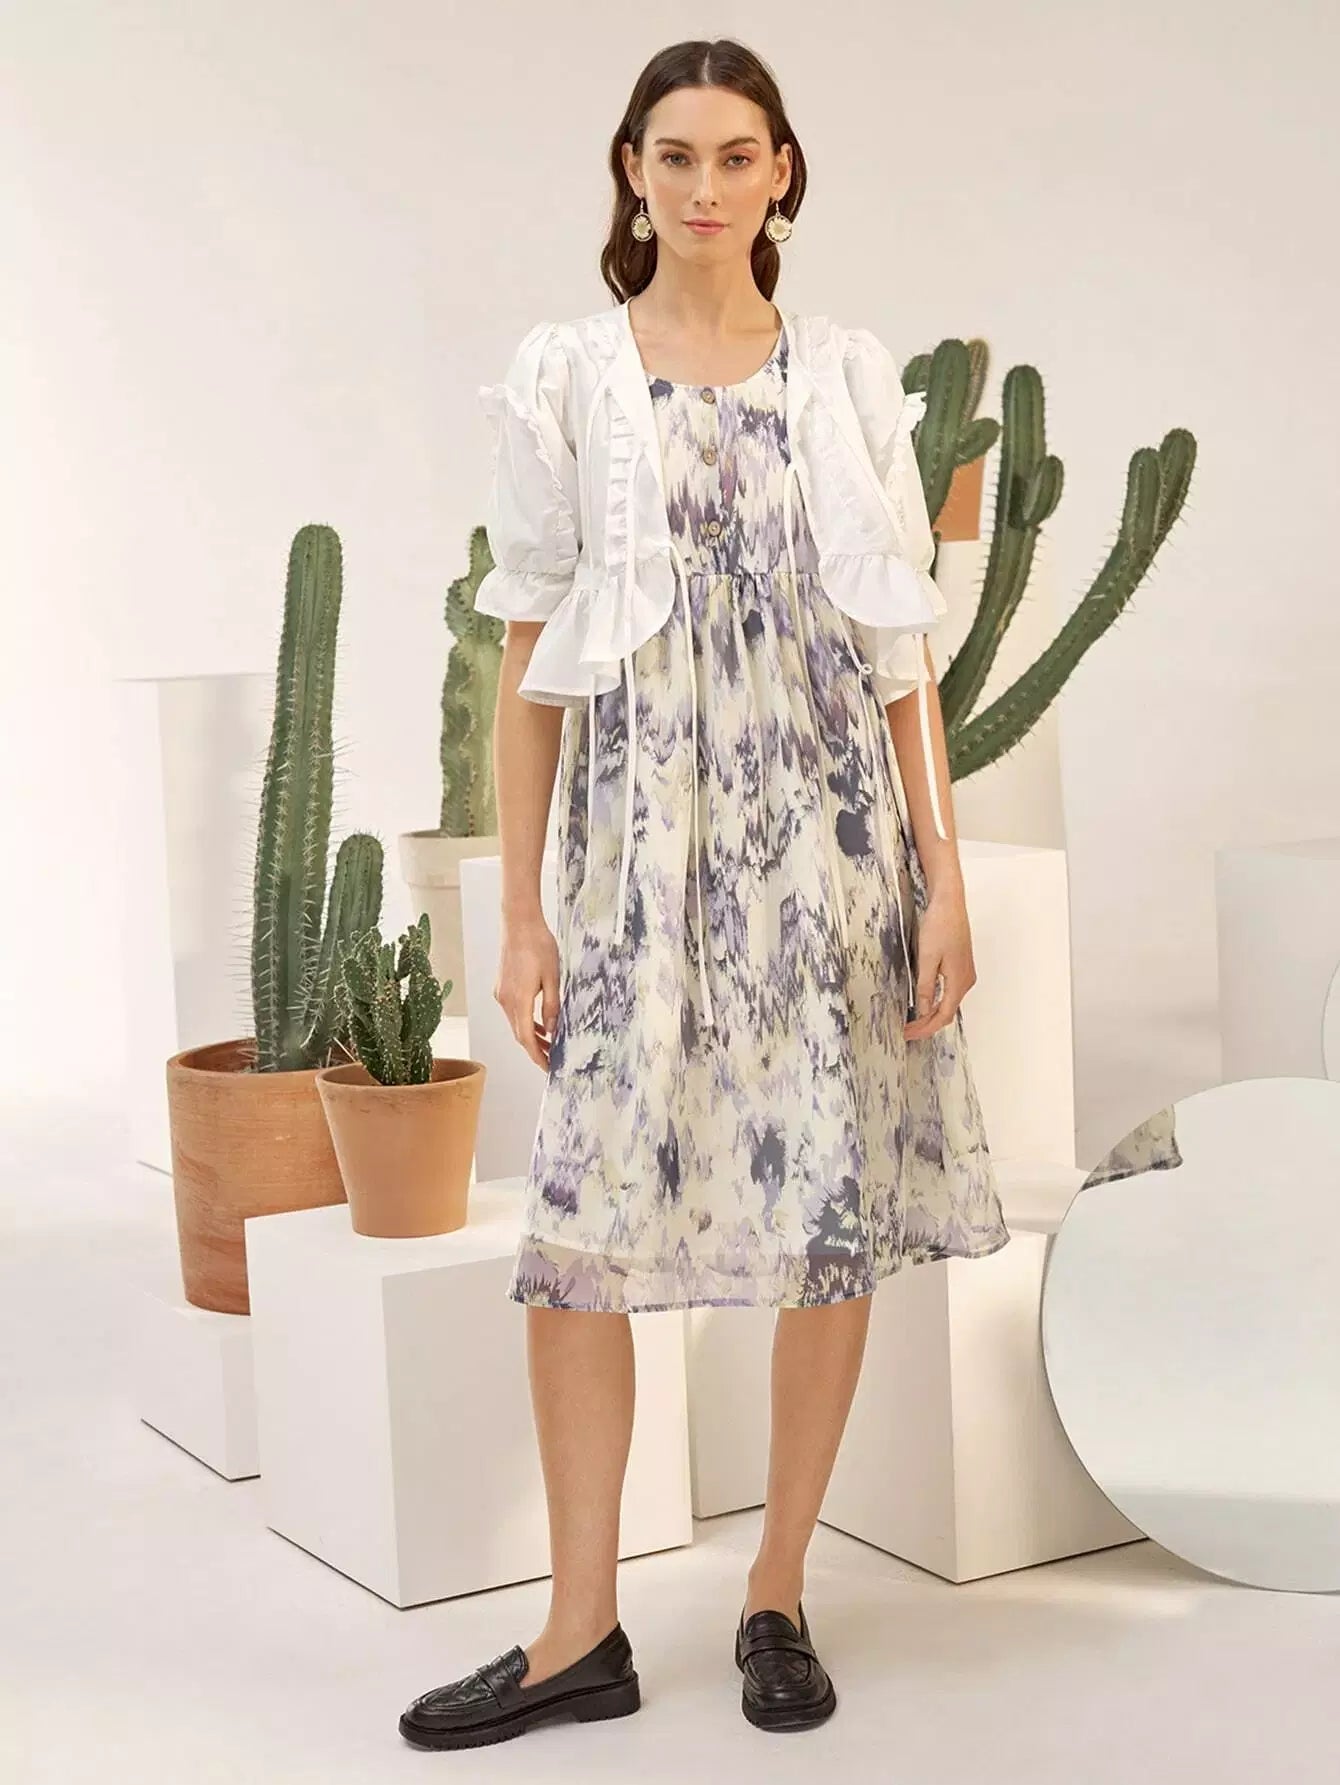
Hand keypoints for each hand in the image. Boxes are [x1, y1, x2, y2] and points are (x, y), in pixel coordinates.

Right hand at [494, 912, 559, 1068]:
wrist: (519, 923)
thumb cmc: (539, 946)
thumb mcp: (552, 978)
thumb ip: (551, 1006)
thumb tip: (552, 1030)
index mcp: (518, 1000)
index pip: (526, 1038)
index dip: (538, 1055)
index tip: (549, 1067)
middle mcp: (505, 1000)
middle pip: (519, 1034)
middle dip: (536, 1050)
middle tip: (553, 1060)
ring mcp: (501, 994)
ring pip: (515, 1024)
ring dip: (530, 1037)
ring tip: (549, 1046)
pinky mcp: (502, 987)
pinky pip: (513, 1012)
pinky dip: (525, 1022)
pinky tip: (538, 1025)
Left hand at [904, 888, 976, 1039]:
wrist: (950, 903)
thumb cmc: (940, 926)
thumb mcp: (927, 959)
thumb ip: (925, 987)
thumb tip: (923, 1009)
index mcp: (959, 982)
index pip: (942, 1016)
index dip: (925, 1028)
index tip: (908, 1034)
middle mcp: (966, 981)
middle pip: (947, 1012)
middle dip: (927, 1024)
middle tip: (907, 1030)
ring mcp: (965, 973)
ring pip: (949, 1002)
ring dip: (932, 1013)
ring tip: (913, 1020)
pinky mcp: (961, 965)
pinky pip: (950, 991)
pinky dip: (937, 1001)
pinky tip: (924, 1001)